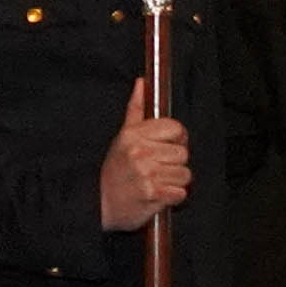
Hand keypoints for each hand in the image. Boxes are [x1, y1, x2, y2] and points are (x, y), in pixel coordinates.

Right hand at [98, 108, 196, 232]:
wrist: (100, 204)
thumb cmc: (115, 171)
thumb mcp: (122, 136)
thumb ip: (136, 109)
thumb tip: (142, 82)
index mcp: (134, 135)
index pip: (176, 129)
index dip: (178, 139)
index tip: (169, 147)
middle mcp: (140, 152)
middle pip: (183, 153)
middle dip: (175, 164)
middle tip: (158, 169)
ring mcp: (146, 173)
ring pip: (185, 174)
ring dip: (175, 182)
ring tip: (157, 182)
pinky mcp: (152, 194)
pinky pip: (181, 193)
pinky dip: (173, 197)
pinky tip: (158, 194)